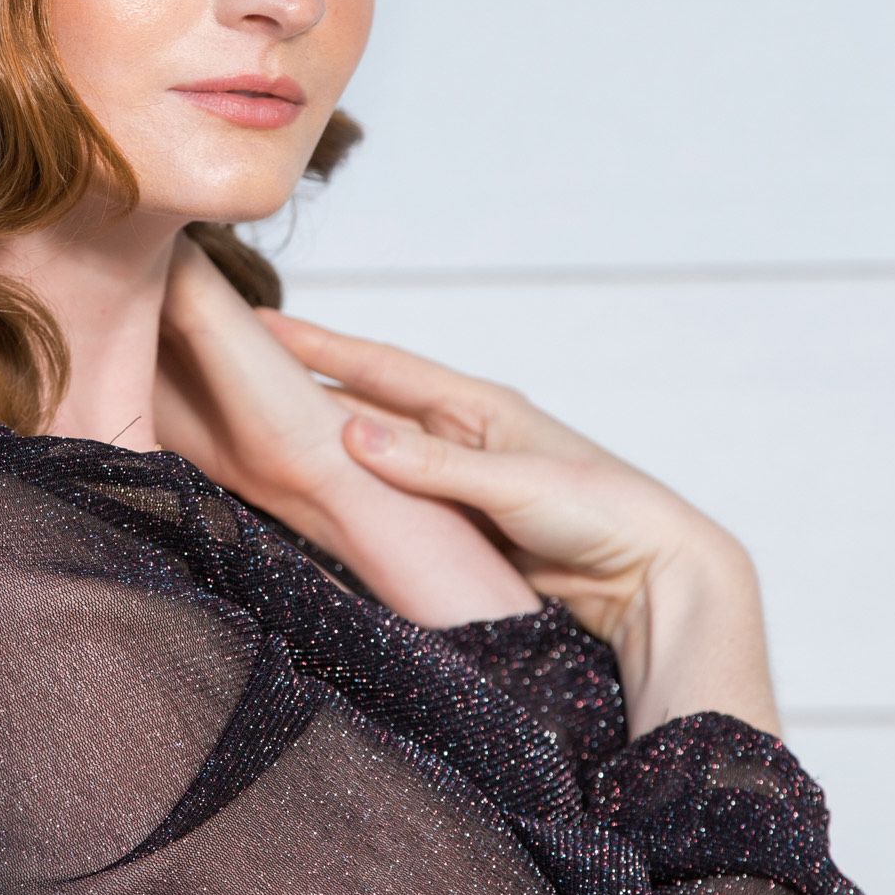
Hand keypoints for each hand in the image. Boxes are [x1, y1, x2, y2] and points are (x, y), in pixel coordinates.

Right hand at [254, 307, 747, 647]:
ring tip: (261, 425)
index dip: (319, 346)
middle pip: (368, 403)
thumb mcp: (515, 481)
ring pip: (376, 453)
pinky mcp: (463, 526)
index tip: (260, 323)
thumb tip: (349, 431)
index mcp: (479, 407)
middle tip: (239, 361)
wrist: (655, 571)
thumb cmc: (603, 512)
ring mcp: (460, 480)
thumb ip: (432, 463)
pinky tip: (319, 494)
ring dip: (324, 439)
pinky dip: (353, 491)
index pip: (381, 368)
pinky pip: (393, 501)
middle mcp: (463, 435)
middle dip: (307, 382)